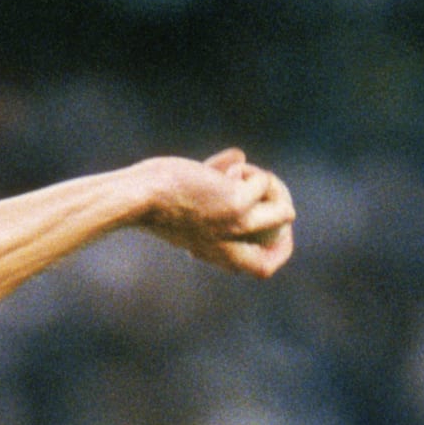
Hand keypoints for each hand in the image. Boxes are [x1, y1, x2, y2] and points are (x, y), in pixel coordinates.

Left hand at [139, 149, 294, 276]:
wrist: (137, 199)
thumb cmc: (150, 198)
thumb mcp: (183, 202)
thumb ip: (213, 186)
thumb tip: (239, 156)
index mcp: (217, 254)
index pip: (262, 268)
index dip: (276, 248)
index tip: (264, 222)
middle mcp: (231, 247)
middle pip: (282, 244)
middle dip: (282, 214)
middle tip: (261, 188)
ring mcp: (237, 227)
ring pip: (286, 213)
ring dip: (271, 189)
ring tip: (241, 175)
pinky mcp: (237, 203)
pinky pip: (264, 181)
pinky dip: (249, 169)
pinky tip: (226, 166)